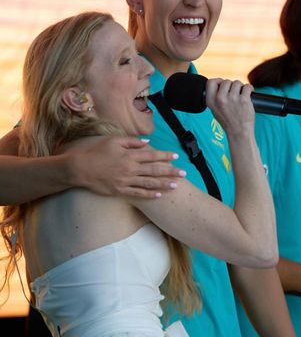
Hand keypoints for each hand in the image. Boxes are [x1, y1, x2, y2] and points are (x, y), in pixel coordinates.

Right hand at [67, 136, 184, 198]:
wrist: (80, 168)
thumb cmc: (96, 152)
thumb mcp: (114, 141)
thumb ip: (132, 142)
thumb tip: (148, 143)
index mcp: (129, 155)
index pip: (152, 155)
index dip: (165, 156)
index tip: (176, 156)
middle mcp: (130, 168)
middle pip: (154, 170)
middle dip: (170, 171)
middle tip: (184, 173)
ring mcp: (125, 181)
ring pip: (149, 183)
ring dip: (164, 184)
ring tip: (176, 185)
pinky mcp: (120, 191)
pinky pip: (137, 194)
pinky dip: (149, 195)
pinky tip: (159, 195)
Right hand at [205, 78, 254, 134]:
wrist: (238, 132)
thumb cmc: (228, 121)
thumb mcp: (215, 110)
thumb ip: (215, 97)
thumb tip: (219, 83)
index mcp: (211, 101)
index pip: (211, 82)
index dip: (218, 81)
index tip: (223, 84)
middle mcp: (220, 99)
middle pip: (226, 81)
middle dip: (231, 86)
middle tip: (235, 94)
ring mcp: (232, 99)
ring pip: (237, 83)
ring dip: (241, 87)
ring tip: (241, 95)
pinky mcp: (243, 100)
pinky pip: (247, 86)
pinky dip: (249, 89)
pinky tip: (249, 93)